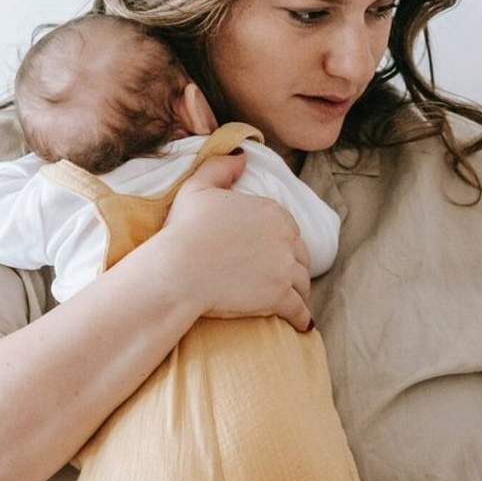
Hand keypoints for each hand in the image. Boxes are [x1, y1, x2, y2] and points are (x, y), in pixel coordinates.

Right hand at [157, 153, 314, 330]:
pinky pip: (300, 310)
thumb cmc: (184, 230)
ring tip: (294, 301)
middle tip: (286, 280)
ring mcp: (284, 268)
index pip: (289, 230)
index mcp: (272, 211)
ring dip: (300, 292)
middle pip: (300, 256)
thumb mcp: (198, 187)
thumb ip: (221, 167)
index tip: (274, 254)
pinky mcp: (280, 296)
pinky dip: (303, 318)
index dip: (283, 243)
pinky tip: (303, 324)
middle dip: (294, 267)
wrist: (178, 269)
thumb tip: (242, 155)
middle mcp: (286, 237)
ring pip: (302, 283)